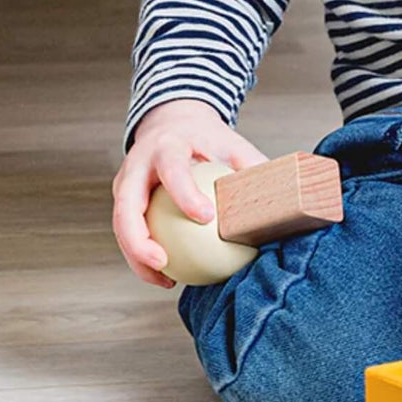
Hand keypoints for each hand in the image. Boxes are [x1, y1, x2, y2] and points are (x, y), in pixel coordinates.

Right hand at [111, 99, 269, 287]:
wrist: (173, 122)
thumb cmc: (207, 138)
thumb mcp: (232, 144)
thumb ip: (251, 168)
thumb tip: (280, 201)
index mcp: (168, 145)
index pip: (172, 170)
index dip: (185, 194)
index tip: (206, 217)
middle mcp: (138, 163)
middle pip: (126, 204)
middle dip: (138, 238)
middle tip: (164, 262)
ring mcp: (124, 181)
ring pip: (120, 225)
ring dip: (137, 257)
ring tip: (165, 280)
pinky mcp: (122, 198)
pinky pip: (126, 231)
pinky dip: (141, 257)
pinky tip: (166, 275)